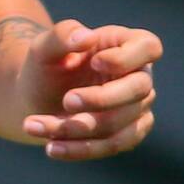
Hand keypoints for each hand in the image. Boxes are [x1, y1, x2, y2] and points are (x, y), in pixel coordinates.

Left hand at [17, 19, 160, 160]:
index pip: (149, 46)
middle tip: (66, 100)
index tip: (95, 62)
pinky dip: (79, 148)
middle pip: (139, 90)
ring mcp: (137, 107)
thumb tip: (86, 37)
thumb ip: (62, 35)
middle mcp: (137, 75)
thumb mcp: (43, 46)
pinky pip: (111, 146)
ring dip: (78, 127)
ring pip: (119, 123)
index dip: (127, 57)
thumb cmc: (44, 64)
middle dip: (101, 99)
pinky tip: (52, 147)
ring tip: (35, 125)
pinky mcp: (128, 134)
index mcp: (122, 44)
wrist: (35, 96)